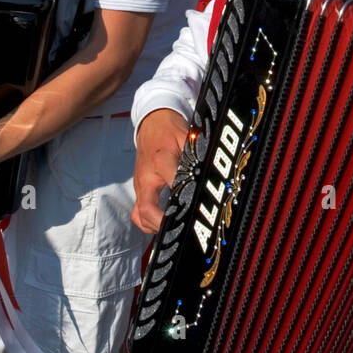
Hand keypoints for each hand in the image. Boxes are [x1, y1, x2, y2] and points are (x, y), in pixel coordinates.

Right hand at [131, 108, 190, 234]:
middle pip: (147, 208)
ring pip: (140, 215)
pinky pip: (138, 213)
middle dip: (163, 223)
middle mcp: (147, 176)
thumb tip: (214, 169)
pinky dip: (148, 223)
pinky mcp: (139, 190)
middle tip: (181, 229)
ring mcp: (140, 185)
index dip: (185, 195)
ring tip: (173, 229)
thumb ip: (197, 153)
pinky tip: (164, 224)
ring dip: (154, 227)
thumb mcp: (187, 135)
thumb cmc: (170, 130)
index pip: (172, 181)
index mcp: (161, 160)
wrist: (151, 122)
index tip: (198, 207)